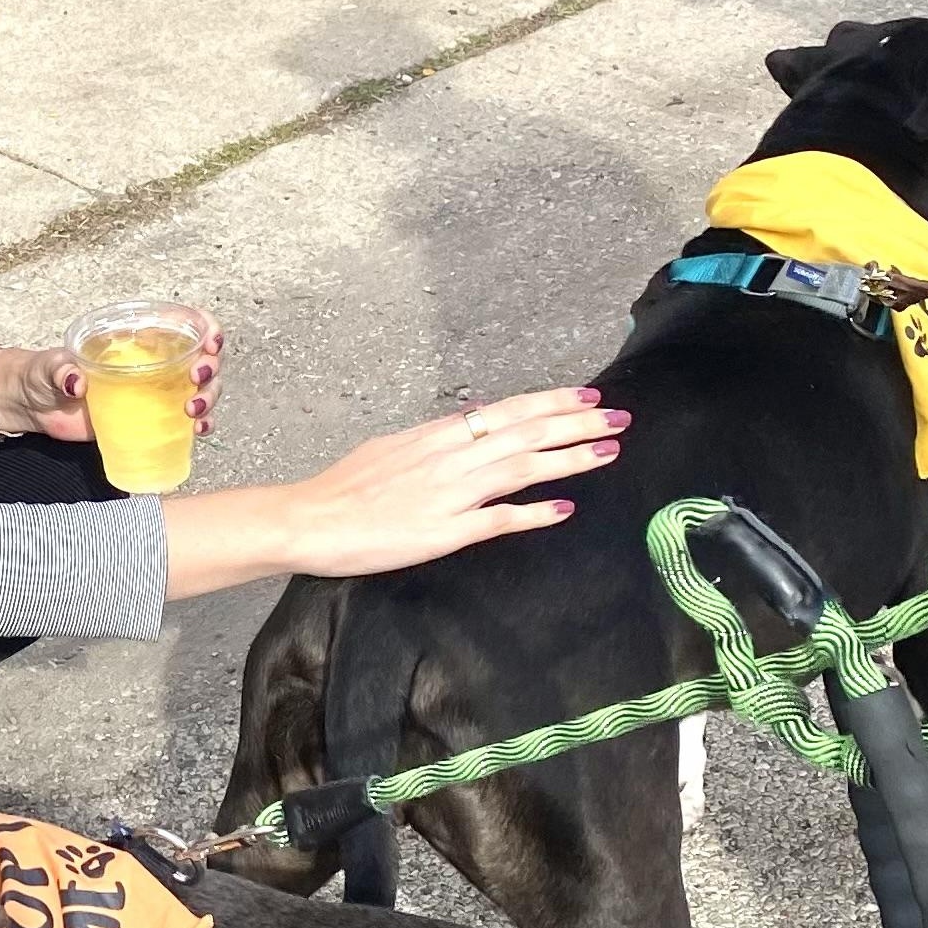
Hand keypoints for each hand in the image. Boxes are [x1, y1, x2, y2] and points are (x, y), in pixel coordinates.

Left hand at [0, 329, 224, 445]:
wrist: (35, 406)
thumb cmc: (43, 374)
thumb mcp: (48, 366)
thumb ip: (60, 370)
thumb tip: (77, 383)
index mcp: (136, 338)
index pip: (186, 324)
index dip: (208, 329)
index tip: (210, 342)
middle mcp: (154, 362)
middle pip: (202, 360)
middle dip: (210, 369)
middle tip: (196, 380)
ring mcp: (155, 392)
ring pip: (201, 391)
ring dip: (208, 399)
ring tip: (192, 412)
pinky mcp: (149, 420)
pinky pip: (185, 421)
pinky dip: (199, 425)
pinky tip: (196, 431)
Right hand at [276, 386, 622, 578]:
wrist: (309, 519)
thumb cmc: (342, 488)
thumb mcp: (390, 448)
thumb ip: (433, 443)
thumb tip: (465, 430)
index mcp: (436, 435)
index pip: (506, 411)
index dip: (550, 403)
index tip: (587, 396)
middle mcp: (449, 457)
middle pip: (523, 433)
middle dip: (575, 423)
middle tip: (618, 417)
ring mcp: (448, 494)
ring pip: (520, 467)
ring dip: (567, 458)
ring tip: (607, 451)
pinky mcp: (443, 532)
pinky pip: (496, 520)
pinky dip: (531, 513)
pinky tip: (563, 508)